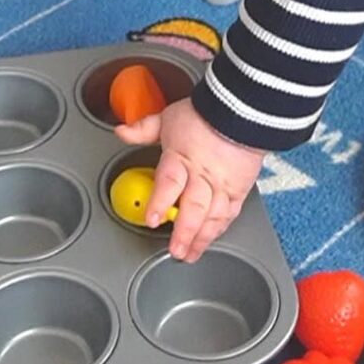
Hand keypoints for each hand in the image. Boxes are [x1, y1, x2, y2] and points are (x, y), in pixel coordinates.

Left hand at [115, 97, 265, 261]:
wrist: (241, 109)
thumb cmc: (204, 114)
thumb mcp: (168, 118)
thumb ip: (144, 129)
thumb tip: (122, 132)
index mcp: (182, 157)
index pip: (170, 182)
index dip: (161, 202)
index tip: (152, 219)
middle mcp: (203, 173)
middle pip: (195, 207)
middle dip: (184, 233)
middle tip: (176, 250)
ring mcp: (223, 183)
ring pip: (214, 215)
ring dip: (202, 238)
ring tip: (190, 254)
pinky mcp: (239, 188)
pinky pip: (231, 212)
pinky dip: (221, 228)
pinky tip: (211, 238)